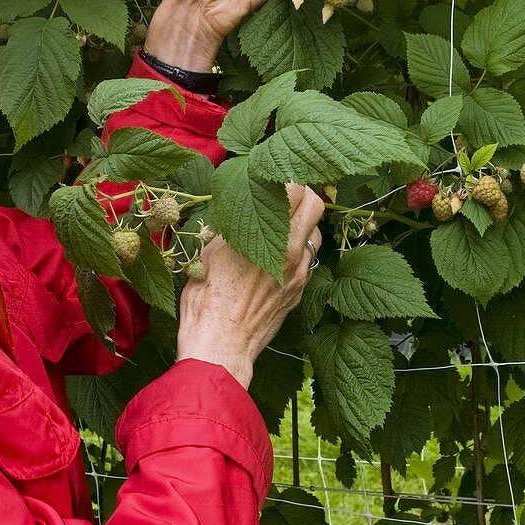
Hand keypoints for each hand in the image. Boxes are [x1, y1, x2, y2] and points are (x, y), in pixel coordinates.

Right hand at [176, 184, 323, 389]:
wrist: (221, 345)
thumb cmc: (207, 300)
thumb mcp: (210, 252)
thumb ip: (231, 226)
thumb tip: (237, 208)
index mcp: (267, 235)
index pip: (294, 189)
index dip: (283, 179)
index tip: (271, 179)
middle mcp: (290, 251)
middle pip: (316, 205)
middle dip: (303, 195)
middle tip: (284, 196)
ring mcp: (299, 273)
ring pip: (317, 234)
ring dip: (304, 225)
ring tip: (282, 227)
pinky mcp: (299, 291)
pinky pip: (309, 261)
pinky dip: (299, 251)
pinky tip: (279, 255)